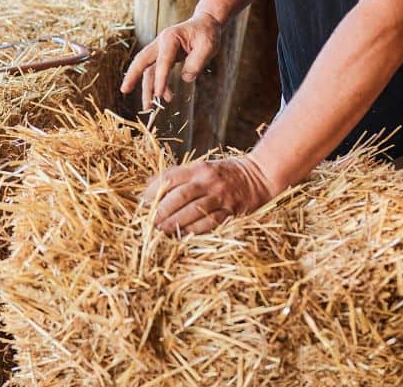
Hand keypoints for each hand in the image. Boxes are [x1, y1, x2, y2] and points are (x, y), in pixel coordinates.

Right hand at [120, 12, 221, 111]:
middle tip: (124, 90)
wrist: (205, 24)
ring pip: (148, 70)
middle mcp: (161, 43)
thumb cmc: (207, 33)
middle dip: (132, 76)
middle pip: (142, 60)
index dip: (161, 78)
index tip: (160, 95)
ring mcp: (160, 50)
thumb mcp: (208, 47)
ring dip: (146, 88)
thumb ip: (197, 63)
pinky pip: (156, 72)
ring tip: (147, 106)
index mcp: (170, 38)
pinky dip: (158, 85)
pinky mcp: (163, 57)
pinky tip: (166, 98)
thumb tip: (185, 78)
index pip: (163, 61)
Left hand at [142, 155, 282, 234]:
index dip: (154, 190)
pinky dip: (195, 230)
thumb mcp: (202, 167)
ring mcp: (220, 196)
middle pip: (179, 196)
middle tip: (149, 222)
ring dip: (175, 223)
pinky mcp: (231, 210)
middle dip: (161, 210)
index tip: (142, 202)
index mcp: (198, 168)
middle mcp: (208, 180)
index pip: (171, 177)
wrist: (260, 175)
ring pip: (193, 211)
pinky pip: (210, 222)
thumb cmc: (225, 173)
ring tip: (161, 231)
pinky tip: (184, 236)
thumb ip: (178, 175)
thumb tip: (149, 183)